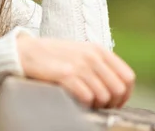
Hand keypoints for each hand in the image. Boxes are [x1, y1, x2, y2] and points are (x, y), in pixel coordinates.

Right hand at [16, 33, 134, 108]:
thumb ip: (100, 64)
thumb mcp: (81, 52)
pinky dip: (85, 103)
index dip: (125, 94)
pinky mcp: (66, 74)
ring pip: (104, 95)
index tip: (115, 102)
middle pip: (118, 89)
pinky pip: (87, 97)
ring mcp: (79, 65)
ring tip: (87, 103)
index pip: (128, 77)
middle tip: (100, 105)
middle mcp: (92, 56)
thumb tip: (119, 87)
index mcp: (99, 50)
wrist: (27, 52)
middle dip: (111, 102)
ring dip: (97, 104)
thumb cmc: (54, 56)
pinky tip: (76, 100)